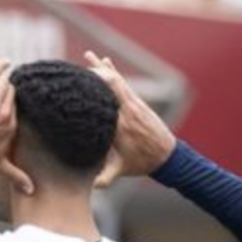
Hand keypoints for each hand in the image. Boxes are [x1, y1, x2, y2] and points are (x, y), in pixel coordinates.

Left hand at [0, 58, 33, 194]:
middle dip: (15, 88)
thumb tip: (31, 191)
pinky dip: (0, 68)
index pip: (21, 106)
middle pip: (14, 93)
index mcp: (12, 127)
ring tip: (12, 71)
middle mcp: (5, 114)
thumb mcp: (0, 166)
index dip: (21, 99)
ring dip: (8, 78)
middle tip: (18, 81)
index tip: (25, 94)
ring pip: (5, 84)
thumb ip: (17, 176)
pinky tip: (6, 62)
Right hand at [84, 51, 176, 186]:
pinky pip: (122, 83)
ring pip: (116, 80)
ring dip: (102, 68)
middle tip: (75, 65)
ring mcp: (134, 104)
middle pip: (109, 85)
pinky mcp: (137, 103)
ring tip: (89, 56)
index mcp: (120, 125)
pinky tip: (104, 62)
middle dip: (94, 73)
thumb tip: (89, 185)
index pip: (103, 103)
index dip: (90, 91)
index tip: (74, 84)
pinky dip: (112, 71)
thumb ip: (104, 178)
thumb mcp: (120, 171)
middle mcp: (127, 110)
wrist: (168, 156)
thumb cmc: (141, 164)